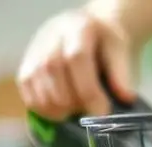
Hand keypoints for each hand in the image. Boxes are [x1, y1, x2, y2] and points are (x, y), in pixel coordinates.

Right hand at [16, 8, 134, 119]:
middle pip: (54, 73)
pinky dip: (46, 112)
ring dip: (60, 110)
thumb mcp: (119, 50)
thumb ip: (122, 73)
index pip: (76, 58)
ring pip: (40, 87)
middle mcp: (50, 37)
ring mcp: (34, 54)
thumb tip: (126, 98)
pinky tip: (62, 112)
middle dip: (75, 101)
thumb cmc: (104, 44)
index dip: (89, 90)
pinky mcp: (25, 71)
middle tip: (90, 112)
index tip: (102, 112)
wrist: (86, 32)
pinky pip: (30, 99)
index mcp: (77, 28)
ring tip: (77, 110)